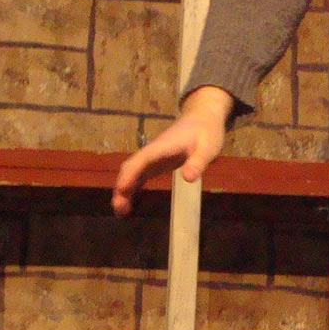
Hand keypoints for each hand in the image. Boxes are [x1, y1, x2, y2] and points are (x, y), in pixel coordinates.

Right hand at [112, 85, 232, 216]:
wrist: (203, 117)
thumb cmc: (206, 131)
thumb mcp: (208, 147)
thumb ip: (198, 162)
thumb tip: (188, 179)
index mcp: (162, 147)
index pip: (141, 161)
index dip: (129, 175)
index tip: (121, 191)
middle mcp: (152, 152)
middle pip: (131, 168)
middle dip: (122, 187)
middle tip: (119, 209)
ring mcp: (153, 158)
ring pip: (132, 173)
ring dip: (124, 190)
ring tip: (121, 212)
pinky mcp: (156, 163)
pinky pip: (140, 176)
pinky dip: (132, 188)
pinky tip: (130, 203)